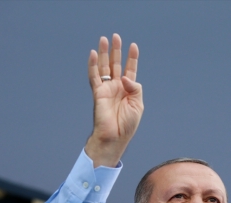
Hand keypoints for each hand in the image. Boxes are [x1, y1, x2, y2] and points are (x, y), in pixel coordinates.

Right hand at [85, 34, 143, 167]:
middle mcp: (117, 87)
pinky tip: (92, 53)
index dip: (132, 58)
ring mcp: (107, 89)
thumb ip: (135, 88)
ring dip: (104, 53)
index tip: (133, 46)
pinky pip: (94, 76)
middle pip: (116, 64)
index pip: (130, 70)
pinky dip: (92, 65)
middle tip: (116, 36)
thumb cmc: (127, 125)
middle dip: (116, 51)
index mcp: (128, 90)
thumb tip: (125, 78)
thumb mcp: (138, 105)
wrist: (114, 137)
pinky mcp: (97, 93)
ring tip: (104, 39)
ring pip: (104, 67)